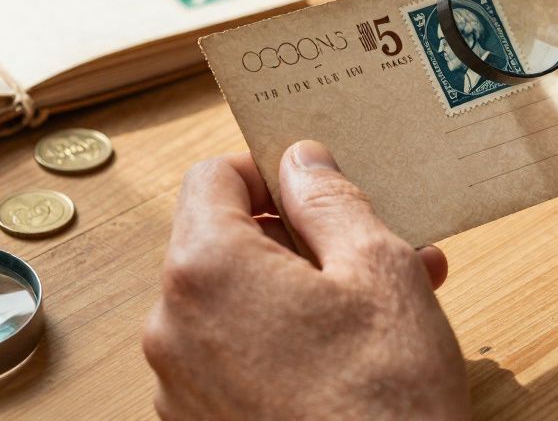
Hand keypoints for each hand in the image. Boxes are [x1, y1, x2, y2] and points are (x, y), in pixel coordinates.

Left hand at [144, 141, 468, 419]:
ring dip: (299, 289)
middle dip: (296, 236)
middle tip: (368, 244)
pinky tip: (351, 352)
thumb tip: (300, 160)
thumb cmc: (385, 398)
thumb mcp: (378, 270)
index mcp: (205, 270)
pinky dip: (282, 341)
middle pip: (221, 242)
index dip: (268, 170)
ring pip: (234, 303)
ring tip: (379, 303)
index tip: (315, 187)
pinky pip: (233, 356)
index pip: (213, 176)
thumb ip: (330, 199)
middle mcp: (172, 326)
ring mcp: (180, 384)